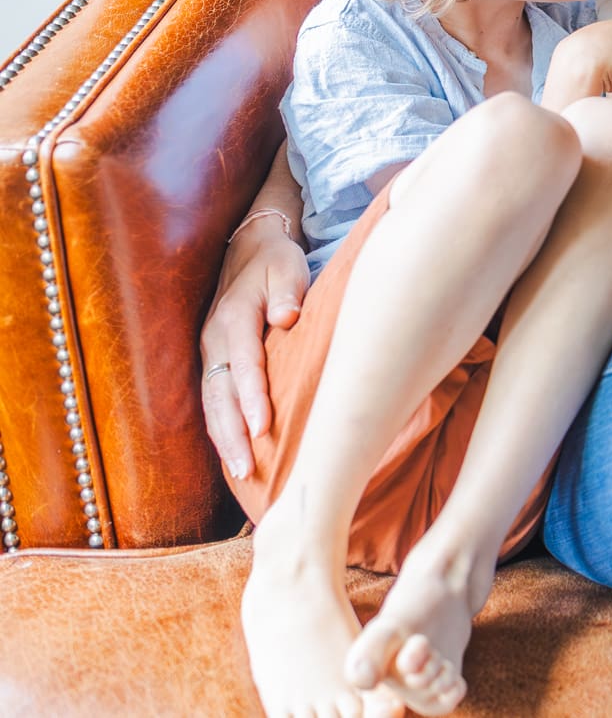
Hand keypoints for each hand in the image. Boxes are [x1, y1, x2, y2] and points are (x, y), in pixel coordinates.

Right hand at [198, 216, 308, 479]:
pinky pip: (214, 402)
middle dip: (233, 433)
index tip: (264, 426)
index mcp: (234, 317)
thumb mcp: (287, 266)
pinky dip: (222, 430)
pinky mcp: (213, 363)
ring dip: (225, 439)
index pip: (244, 362)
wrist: (249, 251)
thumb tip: (288, 317)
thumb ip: (287, 291)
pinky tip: (235, 455)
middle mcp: (215, 340)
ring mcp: (210, 354)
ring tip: (241, 473)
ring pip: (213, 404)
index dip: (253, 395)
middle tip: (247, 469)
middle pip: (220, 393)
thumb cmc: (276, 263)